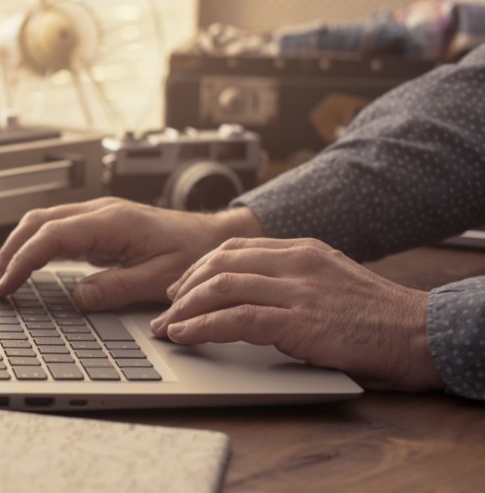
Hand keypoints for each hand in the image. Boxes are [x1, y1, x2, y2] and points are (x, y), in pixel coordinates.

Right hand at [0, 198, 263, 310]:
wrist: (216, 237)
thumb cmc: (194, 254)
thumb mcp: (160, 279)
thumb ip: (117, 287)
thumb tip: (78, 297)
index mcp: (111, 221)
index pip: (51, 236)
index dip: (23, 260)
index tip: (6, 284)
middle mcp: (99, 211)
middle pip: (37, 223)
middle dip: (9, 252)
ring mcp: (96, 215)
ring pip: (42, 222)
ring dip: (18, 247)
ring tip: (1, 278)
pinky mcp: (97, 224)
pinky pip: (55, 229)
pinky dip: (33, 246)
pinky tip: (25, 266)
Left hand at [150, 237, 443, 391]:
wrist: (418, 332)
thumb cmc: (376, 316)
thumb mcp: (330, 281)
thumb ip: (293, 279)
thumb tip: (253, 294)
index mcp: (301, 249)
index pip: (234, 248)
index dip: (199, 267)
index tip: (180, 286)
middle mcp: (294, 262)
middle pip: (219, 263)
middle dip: (184, 287)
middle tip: (165, 309)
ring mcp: (296, 289)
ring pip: (221, 286)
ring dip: (185, 308)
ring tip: (167, 326)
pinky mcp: (298, 321)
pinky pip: (236, 319)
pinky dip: (202, 326)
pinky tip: (185, 335)